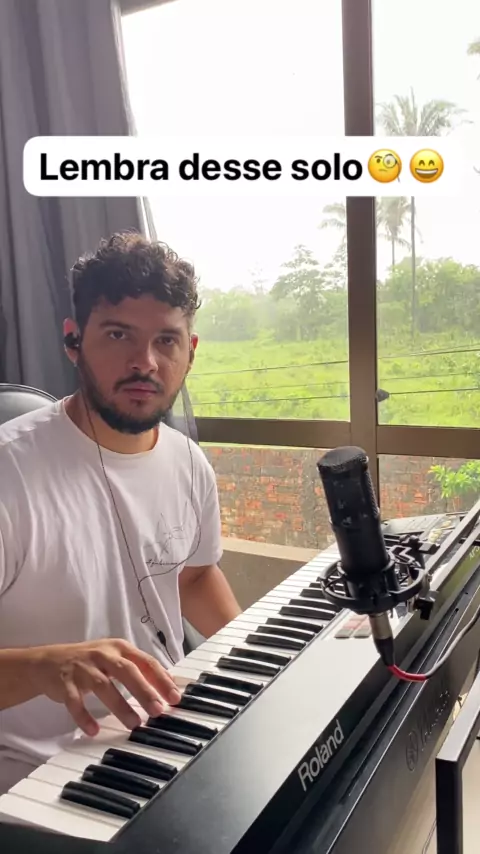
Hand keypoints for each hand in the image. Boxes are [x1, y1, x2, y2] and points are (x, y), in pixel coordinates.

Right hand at [29, 638, 181, 735]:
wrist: (48, 661)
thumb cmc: (89, 662)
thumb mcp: (115, 658)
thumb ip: (139, 669)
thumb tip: (167, 685)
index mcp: (119, 648)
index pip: (145, 661)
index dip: (161, 679)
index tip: (175, 697)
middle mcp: (102, 654)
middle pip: (127, 670)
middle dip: (144, 690)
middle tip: (158, 710)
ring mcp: (83, 668)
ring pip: (103, 686)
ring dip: (120, 705)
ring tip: (134, 724)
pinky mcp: (65, 683)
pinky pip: (75, 701)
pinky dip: (84, 716)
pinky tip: (93, 730)